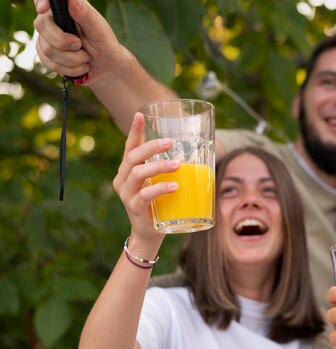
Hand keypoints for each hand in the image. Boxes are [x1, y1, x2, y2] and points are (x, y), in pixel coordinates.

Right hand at [33, 0, 125, 84]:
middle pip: (41, 26)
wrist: (107, 68)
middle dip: (64, 42)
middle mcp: (53, 20)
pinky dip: (68, 68)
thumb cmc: (105, 45)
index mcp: (66, 7)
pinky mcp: (46, 55)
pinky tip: (79, 66)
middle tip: (80, 45)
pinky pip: (49, 63)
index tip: (44, 9)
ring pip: (47, 49)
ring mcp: (47, 37)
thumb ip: (85, 14)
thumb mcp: (99, 29)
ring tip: (85, 57)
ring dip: (72, 59)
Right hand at [112, 113, 178, 243]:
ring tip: (177, 164)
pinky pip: (145, 196)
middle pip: (133, 157)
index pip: (130, 147)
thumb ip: (169, 169)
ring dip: (158, 166)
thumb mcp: (160, 182)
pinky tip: (174, 186)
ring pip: (137, 174)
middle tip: (170, 142)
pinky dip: (160, 189)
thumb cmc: (158, 203)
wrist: (149, 233)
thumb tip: (198, 151)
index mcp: (128, 170)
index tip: (140, 115)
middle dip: (151, 147)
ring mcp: (126, 194)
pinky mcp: (134, 208)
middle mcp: (123, 180)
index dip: (135, 131)